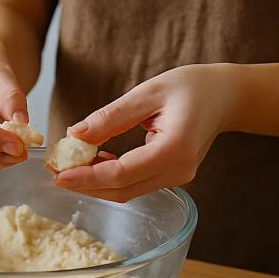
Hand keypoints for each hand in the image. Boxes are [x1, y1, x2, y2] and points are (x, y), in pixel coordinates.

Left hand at [53, 64, 239, 201]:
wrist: (224, 96)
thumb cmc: (190, 86)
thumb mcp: (147, 92)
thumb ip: (111, 117)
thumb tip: (74, 135)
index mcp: (175, 148)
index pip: (122, 174)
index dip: (87, 178)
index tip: (58, 175)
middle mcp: (178, 170)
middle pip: (122, 190)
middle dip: (85, 184)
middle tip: (54, 170)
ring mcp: (178, 178)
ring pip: (127, 191)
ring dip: (96, 182)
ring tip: (68, 164)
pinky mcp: (172, 176)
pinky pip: (136, 184)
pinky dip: (111, 177)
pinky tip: (93, 161)